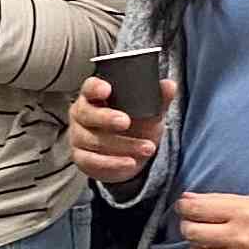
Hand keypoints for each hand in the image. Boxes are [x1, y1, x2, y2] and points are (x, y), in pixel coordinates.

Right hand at [67, 67, 168, 184]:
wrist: (129, 156)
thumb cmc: (134, 126)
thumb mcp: (147, 112)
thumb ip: (157, 99)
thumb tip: (170, 85)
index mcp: (94, 97)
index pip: (89, 87)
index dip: (95, 88)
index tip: (107, 90)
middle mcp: (81, 115)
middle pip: (87, 114)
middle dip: (106, 118)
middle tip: (126, 121)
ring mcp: (78, 137)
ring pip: (94, 140)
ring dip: (123, 145)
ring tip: (147, 147)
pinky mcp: (81, 158)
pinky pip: (93, 161)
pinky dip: (114, 163)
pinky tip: (130, 162)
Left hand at [177, 190, 248, 248]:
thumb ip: (218, 200)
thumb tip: (186, 199)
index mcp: (242, 213)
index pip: (196, 209)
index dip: (183, 207)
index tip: (184, 207)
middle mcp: (239, 238)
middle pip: (192, 233)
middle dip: (187, 227)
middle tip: (194, 226)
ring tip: (203, 245)